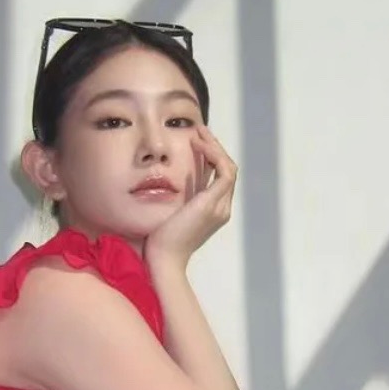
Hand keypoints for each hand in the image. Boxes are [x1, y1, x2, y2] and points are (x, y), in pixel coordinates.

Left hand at [142, 123, 237, 268]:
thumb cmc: (159, 241)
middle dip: (214, 147)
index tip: (195, 141)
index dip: (210, 156)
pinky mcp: (212, 204)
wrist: (163, 259)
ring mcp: (220, 207)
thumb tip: (168, 179)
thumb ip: (175, 197)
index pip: (219, 176)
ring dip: (215, 147)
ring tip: (198, 132)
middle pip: (226, 169)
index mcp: (212, 210)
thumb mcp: (170, 212)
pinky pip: (223, 171)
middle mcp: (221, 208)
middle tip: (198, 131)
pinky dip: (213, 154)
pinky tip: (198, 144)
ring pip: (228, 167)